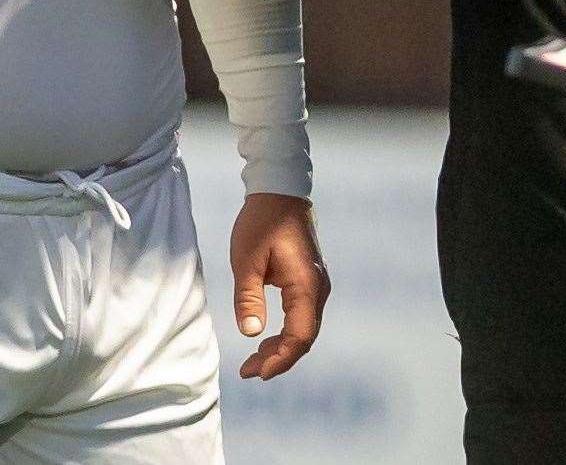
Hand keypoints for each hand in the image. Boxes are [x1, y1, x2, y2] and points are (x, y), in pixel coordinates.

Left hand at [228, 193, 330, 380]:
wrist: (280, 192)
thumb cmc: (261, 223)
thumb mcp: (246, 261)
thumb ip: (249, 299)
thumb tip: (252, 334)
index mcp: (305, 285)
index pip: (300, 336)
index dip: (280, 359)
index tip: (257, 372)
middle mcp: (318, 288)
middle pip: (305, 337)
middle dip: (279, 358)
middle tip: (249, 371)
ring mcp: (317, 284)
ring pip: (304, 328)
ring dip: (282, 346)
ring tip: (254, 359)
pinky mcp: (309, 281)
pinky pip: (302, 315)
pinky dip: (286, 332)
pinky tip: (265, 337)